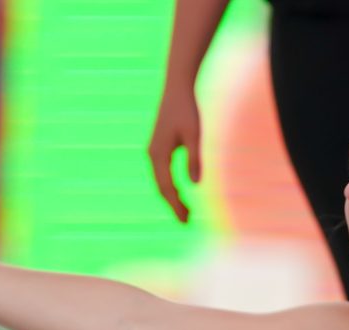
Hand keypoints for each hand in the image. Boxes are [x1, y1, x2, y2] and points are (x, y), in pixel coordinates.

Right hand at [149, 87, 203, 221]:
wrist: (177, 89)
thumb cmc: (187, 110)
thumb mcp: (194, 135)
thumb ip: (194, 158)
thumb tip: (195, 184)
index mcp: (159, 153)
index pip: (167, 187)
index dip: (176, 205)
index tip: (186, 220)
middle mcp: (152, 154)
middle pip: (161, 187)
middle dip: (173, 205)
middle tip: (186, 222)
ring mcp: (154, 151)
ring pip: (161, 181)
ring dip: (171, 197)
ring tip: (185, 212)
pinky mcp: (158, 147)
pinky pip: (162, 173)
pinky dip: (170, 186)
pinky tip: (180, 192)